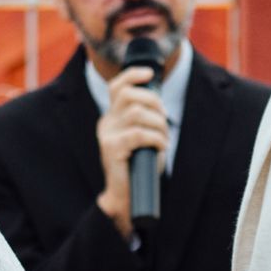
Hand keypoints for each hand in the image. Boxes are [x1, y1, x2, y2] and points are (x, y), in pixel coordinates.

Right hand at [94, 67, 168, 238]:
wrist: (125, 196)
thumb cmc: (138, 165)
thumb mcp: (142, 137)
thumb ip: (145, 119)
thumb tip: (160, 103)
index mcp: (112, 117)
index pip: (117, 86)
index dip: (133, 75)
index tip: (150, 74)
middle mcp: (106, 122)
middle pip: (130, 95)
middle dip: (154, 102)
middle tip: (164, 119)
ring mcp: (107, 134)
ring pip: (138, 113)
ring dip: (158, 124)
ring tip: (163, 138)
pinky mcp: (112, 148)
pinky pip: (139, 133)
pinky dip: (156, 138)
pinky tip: (160, 147)